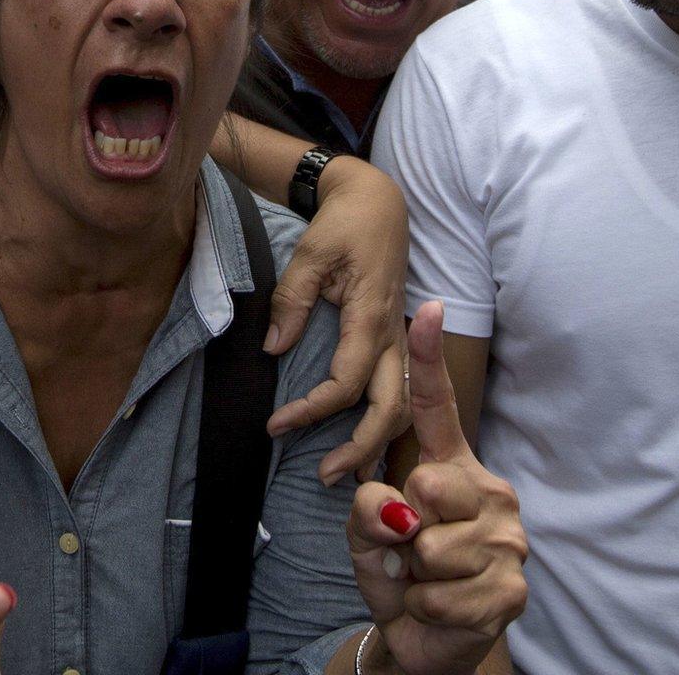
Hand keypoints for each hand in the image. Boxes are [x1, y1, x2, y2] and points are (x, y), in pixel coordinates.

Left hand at [266, 156, 409, 485]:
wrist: (377, 203)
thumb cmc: (344, 225)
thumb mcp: (309, 254)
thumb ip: (291, 301)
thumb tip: (275, 350)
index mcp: (371, 317)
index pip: (347, 382)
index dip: (312, 410)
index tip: (276, 425)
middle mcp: (393, 336)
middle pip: (390, 408)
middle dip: (361, 447)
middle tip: (323, 476)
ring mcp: (400, 341)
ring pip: (404, 406)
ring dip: (378, 442)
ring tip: (346, 473)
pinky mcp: (397, 342)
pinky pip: (400, 392)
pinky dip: (385, 424)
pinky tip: (364, 445)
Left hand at [346, 303, 526, 674]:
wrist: (424, 640)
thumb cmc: (398, 571)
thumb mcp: (366, 533)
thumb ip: (368, 508)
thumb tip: (402, 512)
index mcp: (453, 466)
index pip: (438, 408)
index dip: (428, 358)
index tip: (425, 307)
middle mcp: (488, 491)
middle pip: (429, 484)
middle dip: (404, 525)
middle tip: (411, 548)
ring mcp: (507, 540)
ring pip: (433, 545)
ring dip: (413, 575)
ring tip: (426, 580)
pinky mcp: (511, 588)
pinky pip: (442, 592)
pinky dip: (424, 606)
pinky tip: (439, 607)